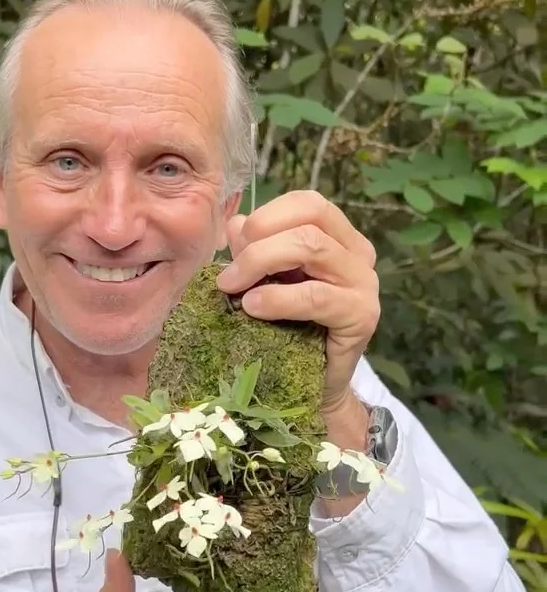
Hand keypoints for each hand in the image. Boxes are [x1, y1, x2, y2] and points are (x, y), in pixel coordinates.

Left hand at [216, 190, 379, 414]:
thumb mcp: (265, 283)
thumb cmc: (287, 333)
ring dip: (261, 263)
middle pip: (309, 221)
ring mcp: (365, 284)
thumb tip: (234, 224)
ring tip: (232, 289)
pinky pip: (315, 296)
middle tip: (227, 275)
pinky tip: (252, 308)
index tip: (235, 244)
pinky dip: (278, 298)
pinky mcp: (362, 316)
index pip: (308, 203)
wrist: (310, 388)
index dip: (267, 216)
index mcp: (339, 238)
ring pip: (312, 247)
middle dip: (257, 242)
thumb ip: (253, 251)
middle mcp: (358, 255)